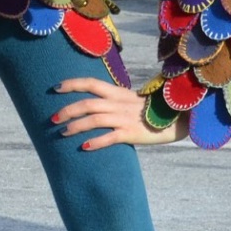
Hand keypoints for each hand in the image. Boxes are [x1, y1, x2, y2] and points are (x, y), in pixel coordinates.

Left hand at [51, 77, 187, 150]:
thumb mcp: (131, 100)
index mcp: (118, 92)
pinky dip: (94, 142)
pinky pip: (109, 138)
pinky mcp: (131, 134)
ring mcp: (124, 118)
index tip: (55, 88)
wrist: (178, 119)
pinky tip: (83, 147)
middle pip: (87, 103)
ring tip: (63, 133)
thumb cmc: (152, 111)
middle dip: (67, 110)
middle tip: (52, 118)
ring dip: (75, 126)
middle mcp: (118, 103)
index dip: (72, 84)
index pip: (91, 83)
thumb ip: (114, 101)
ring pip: (93, 119)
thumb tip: (94, 105)